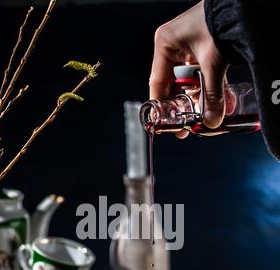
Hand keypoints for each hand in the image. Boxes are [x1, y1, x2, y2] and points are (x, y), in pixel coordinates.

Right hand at [149, 0, 227, 137]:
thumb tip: (211, 122)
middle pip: (173, 85)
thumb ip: (212, 95)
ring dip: (199, 99)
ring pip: (189, 82)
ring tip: (206, 117)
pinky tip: (219, 102)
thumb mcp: (213, 64)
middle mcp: (173, 47)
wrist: (242, 8)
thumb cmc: (220, 23)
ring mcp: (187, 48)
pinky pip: (201, 75)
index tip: (166, 125)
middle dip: (183, 106)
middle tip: (186, 127)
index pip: (157, 84)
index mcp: (165, 45)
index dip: (161, 107)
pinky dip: (209, 88)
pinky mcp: (201, 50)